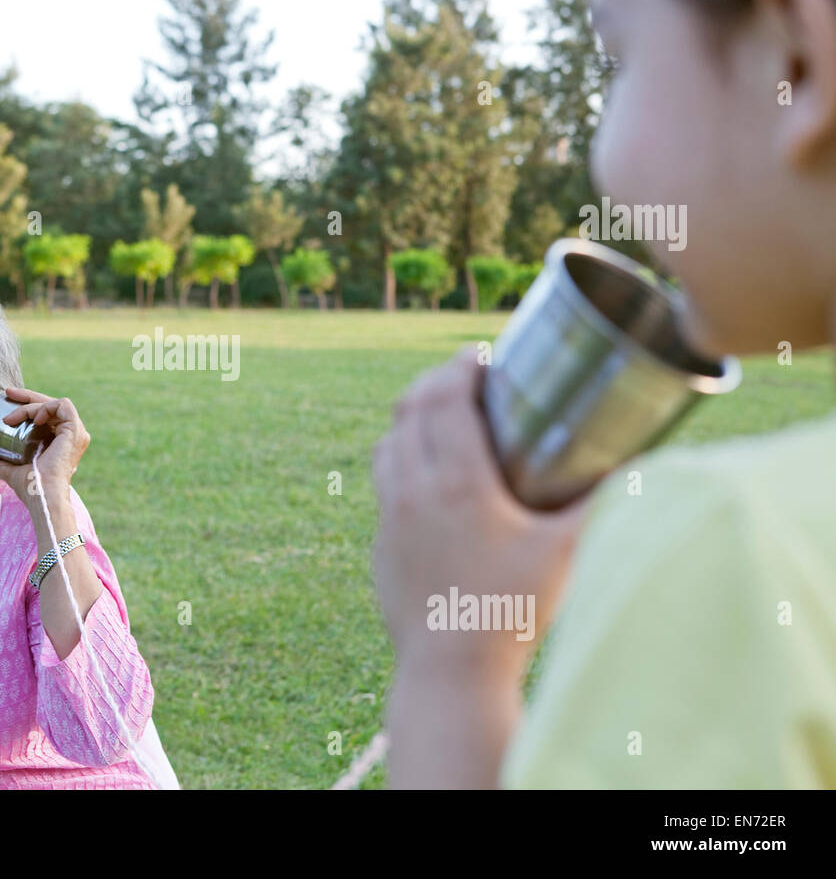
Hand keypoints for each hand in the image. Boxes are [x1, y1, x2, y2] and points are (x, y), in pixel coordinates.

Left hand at [0, 387, 89, 510]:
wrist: (43, 497)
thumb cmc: (32, 489)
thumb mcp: (10, 470)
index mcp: (60, 441)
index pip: (46, 414)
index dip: (28, 404)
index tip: (8, 398)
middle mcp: (71, 435)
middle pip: (50, 405)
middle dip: (28, 396)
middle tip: (8, 393)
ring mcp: (76, 433)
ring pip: (54, 403)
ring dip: (32, 404)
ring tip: (13, 416)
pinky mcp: (76, 431)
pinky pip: (63, 406)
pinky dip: (46, 407)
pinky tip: (34, 418)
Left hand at [370, 346, 593, 678]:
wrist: (449, 673)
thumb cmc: (511, 611)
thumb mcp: (566, 552)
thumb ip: (607, 506)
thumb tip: (650, 468)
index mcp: (454, 481)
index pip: (442, 397)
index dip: (459, 367)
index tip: (480, 356)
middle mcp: (411, 490)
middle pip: (409, 410)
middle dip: (436, 383)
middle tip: (467, 378)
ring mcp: (388, 519)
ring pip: (388, 445)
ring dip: (412, 421)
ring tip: (444, 419)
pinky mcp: (380, 547)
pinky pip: (383, 486)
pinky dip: (402, 463)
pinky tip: (429, 480)